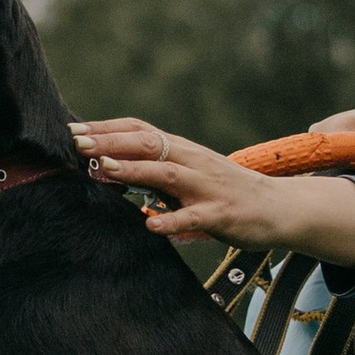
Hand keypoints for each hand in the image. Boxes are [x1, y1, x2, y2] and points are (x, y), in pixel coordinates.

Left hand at [71, 118, 354, 266]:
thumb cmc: (226, 194)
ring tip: (103, 170)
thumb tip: (111, 172)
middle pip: (148, 145)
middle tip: (77, 143)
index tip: (75, 130)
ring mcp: (208, 187)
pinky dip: (171, 220)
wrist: (279, 209)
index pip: (141, 132)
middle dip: (111, 143)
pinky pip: (195, 217)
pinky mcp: (222, 214)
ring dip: (134, 171)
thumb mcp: (190, 178)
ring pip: (167, 174)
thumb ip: (155, 175)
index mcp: (184, 151)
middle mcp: (194, 162)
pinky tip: (150, 225)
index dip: (108, 129)